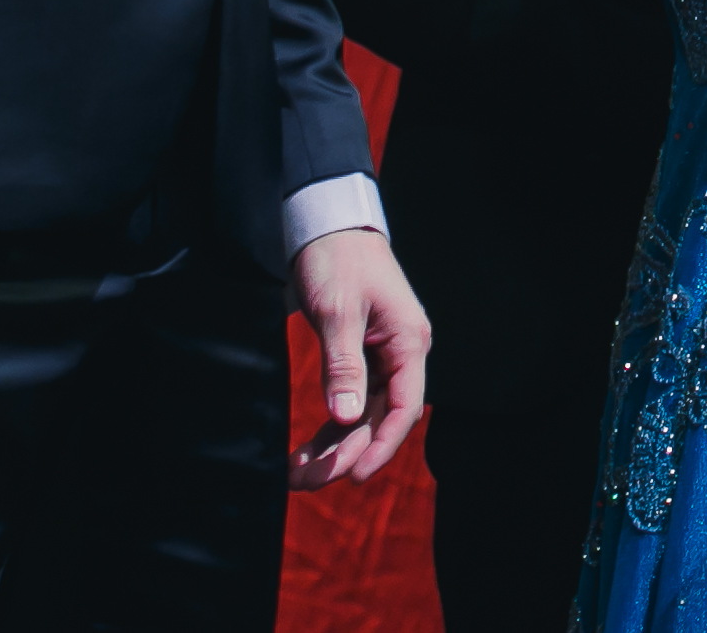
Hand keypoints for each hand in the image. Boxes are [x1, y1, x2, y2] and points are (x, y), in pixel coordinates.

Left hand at [287, 227, 429, 489]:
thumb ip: (344, 367)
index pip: (404, 408)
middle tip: (305, 481)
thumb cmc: (337, 260)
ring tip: (297, 475)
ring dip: (334, 446)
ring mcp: (382, 357)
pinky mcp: (360, 356)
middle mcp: (401, 354)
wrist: (327, 225)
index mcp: (409, 342)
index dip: (381, 446)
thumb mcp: (338, 312)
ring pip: (363, 416)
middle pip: (380, 418)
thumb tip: (346, 419)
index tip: (353, 475)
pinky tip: (306, 450)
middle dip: (345, 453)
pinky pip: (350, 401)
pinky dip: (330, 427)